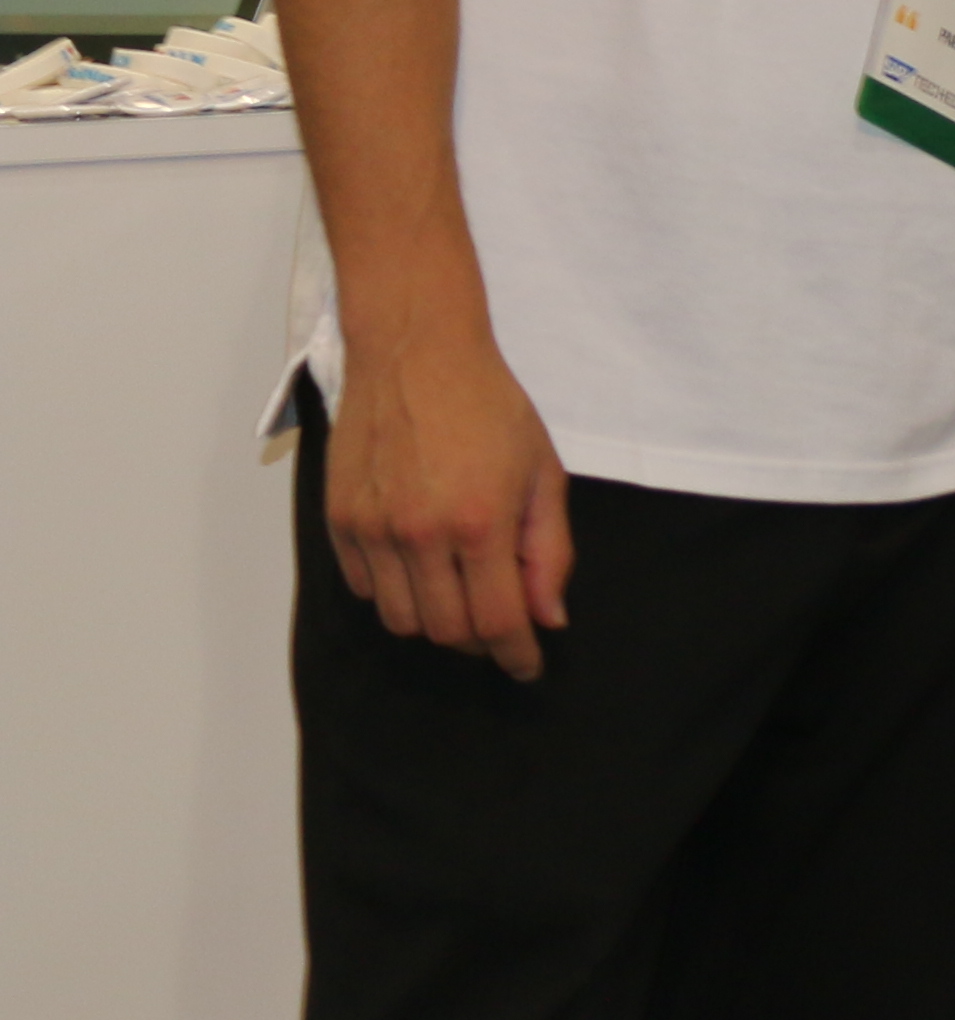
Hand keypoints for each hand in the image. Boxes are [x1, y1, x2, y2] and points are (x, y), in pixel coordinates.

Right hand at [325, 321, 573, 680]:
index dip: (517, 655)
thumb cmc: (489, 406)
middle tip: (500, 623)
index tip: (528, 666)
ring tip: (462, 593)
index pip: (497, 621)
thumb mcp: (543, 472)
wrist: (417, 354)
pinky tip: (421, 566)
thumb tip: (549, 617)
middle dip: (480, 641)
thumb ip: (549, 550)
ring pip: (402, 620)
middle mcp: (420, 534)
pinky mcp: (339, 521)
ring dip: (437, 622)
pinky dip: (397, 593)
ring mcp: (373, 530)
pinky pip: (366, 590)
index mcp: (480, 522)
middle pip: (446, 632)